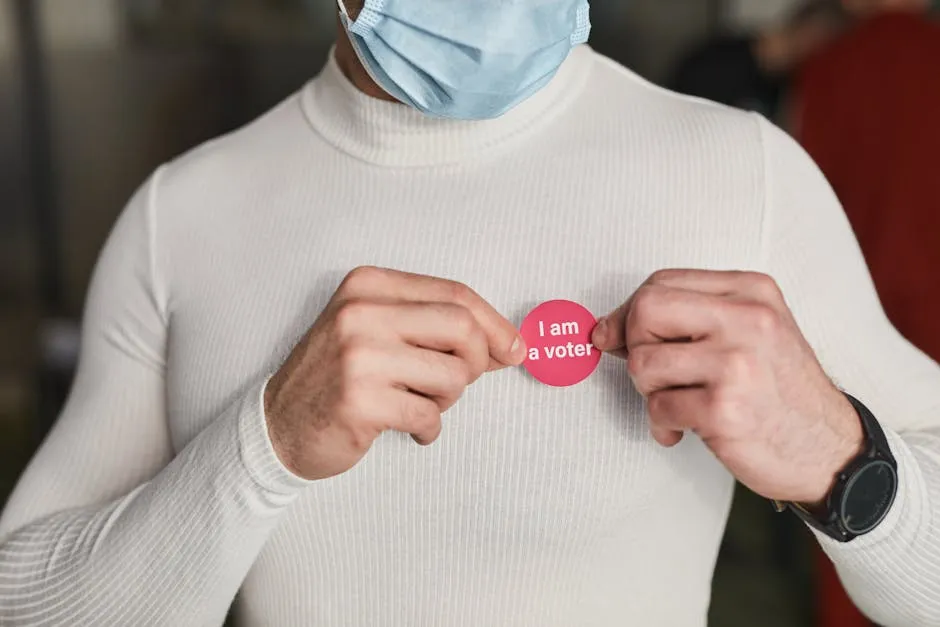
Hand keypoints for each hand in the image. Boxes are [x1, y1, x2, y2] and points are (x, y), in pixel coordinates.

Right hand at [264, 266, 525, 480]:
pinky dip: (430, 428)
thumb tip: (508, 344)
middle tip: (458, 383)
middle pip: (463, 328)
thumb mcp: (377, 331)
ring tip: (418, 403)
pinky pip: (430, 414)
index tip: (515, 349)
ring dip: (448, 399)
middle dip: (477, 362)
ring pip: (453, 375)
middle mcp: (361, 312)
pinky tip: (408, 427)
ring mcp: (358, 355)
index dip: (495, 325)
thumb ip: (434, 328)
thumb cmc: (339, 378)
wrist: (277, 425)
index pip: (455, 294)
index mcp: (369, 286)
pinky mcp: (359, 400)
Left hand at [592, 269, 864, 504]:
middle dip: (634, 346)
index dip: (628, 313)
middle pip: (645, 312)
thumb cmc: (780, 392)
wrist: (831, 451)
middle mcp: (748, 319)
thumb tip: (604, 329)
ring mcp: (737, 364)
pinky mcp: (724, 410)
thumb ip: (684, 319)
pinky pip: (658, 408)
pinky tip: (685, 429)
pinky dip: (662, 423)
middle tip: (656, 375)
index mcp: (751, 291)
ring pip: (643, 363)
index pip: (660, 283)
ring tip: (679, 403)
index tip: (618, 338)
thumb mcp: (749, 334)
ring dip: (649, 392)